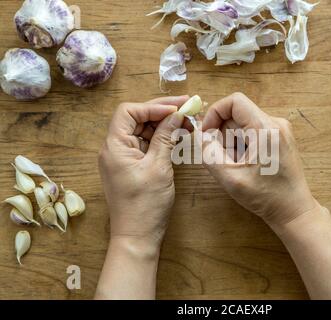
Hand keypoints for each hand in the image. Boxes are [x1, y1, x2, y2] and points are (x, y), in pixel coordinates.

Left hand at [98, 96, 189, 248]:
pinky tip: (178, 137)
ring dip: (164, 125)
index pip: (129, 112)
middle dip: (162, 112)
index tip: (176, 109)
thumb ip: (166, 137)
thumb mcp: (159, 167)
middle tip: (187, 108)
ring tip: (188, 124)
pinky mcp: (130, 166)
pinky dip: (160, 139)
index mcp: (114, 146)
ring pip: (142, 131)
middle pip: (136, 119)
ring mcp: (122, 158)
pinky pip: (145, 145)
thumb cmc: (145, 205)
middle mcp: (114, 149)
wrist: (137, 236)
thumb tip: (176, 115)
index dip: (153, 107)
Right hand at [200, 93, 316, 228]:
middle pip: (237, 115)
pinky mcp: (280, 139)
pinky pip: (253, 133)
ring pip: (244, 125)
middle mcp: (276, 123)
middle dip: (224, 135)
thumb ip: (209, 153)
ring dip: (232, 143)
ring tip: (238, 167)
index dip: (215, 114)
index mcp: (266, 128)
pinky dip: (243, 146)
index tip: (207, 135)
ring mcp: (280, 130)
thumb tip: (202, 136)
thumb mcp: (230, 177)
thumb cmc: (266, 197)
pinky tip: (247, 166)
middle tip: (224, 160)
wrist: (294, 211)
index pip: (234, 101)